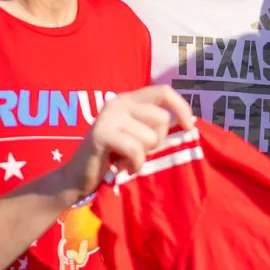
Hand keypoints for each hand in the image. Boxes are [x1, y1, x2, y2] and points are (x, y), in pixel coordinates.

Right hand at [52, 86, 194, 199]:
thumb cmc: (114, 159)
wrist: (78, 178)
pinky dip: (135, 164)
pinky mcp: (101, 134)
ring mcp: (109, 116)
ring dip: (144, 155)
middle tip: (139, 152)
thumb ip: (156, 127)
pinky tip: (124, 167)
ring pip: (150, 136)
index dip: (181, 107)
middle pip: (161, 119)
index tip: (188, 127)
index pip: (163, 91)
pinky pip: (135, 149)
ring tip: (127, 159)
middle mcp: (119, 102)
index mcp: (130, 100)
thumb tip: (190, 124)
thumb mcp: (138, 137)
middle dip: (157, 141)